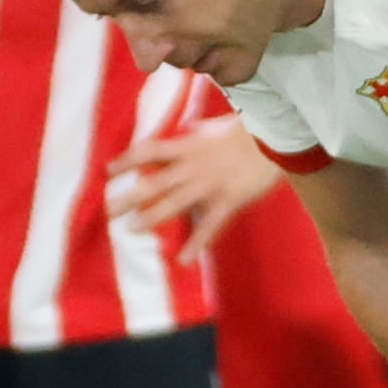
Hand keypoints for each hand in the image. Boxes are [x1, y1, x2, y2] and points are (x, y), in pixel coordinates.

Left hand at [107, 118, 280, 243]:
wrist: (277, 136)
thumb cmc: (251, 128)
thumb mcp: (218, 126)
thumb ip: (201, 131)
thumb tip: (190, 128)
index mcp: (189, 146)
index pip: (149, 151)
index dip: (128, 160)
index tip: (109, 170)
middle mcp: (193, 166)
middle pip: (154, 182)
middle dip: (129, 197)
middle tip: (110, 210)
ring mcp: (209, 184)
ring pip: (173, 204)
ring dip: (151, 217)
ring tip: (132, 230)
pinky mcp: (229, 200)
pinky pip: (208, 226)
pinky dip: (195, 244)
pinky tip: (182, 261)